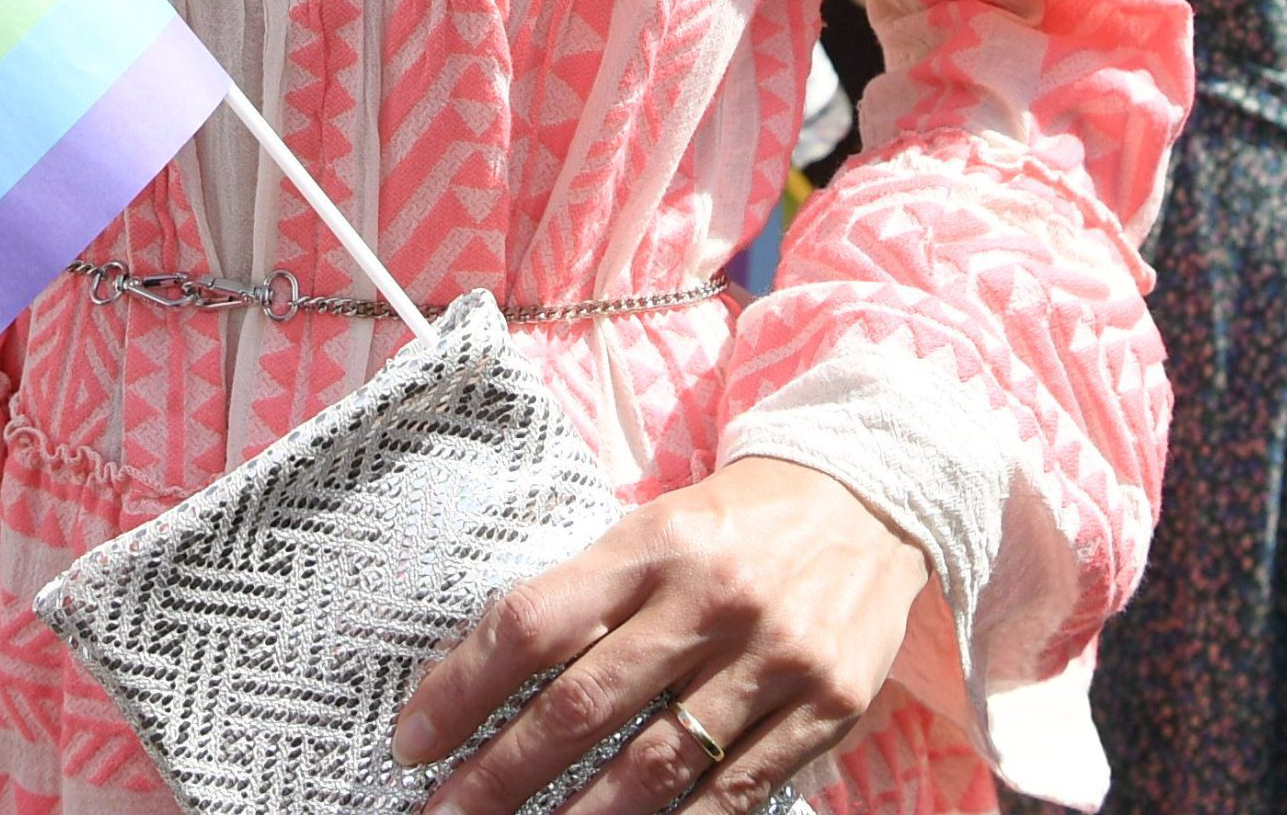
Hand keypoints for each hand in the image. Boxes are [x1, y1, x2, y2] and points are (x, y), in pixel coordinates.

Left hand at [398, 457, 929, 814]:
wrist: (874, 500)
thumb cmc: (738, 522)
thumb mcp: (657, 526)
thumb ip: (588, 593)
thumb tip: (488, 676)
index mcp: (653, 541)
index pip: (535, 622)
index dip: (463, 688)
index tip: (413, 741)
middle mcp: (710, 598)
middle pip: (583, 706)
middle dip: (500, 776)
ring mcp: (772, 657)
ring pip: (654, 766)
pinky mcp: (825, 705)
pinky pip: (734, 791)